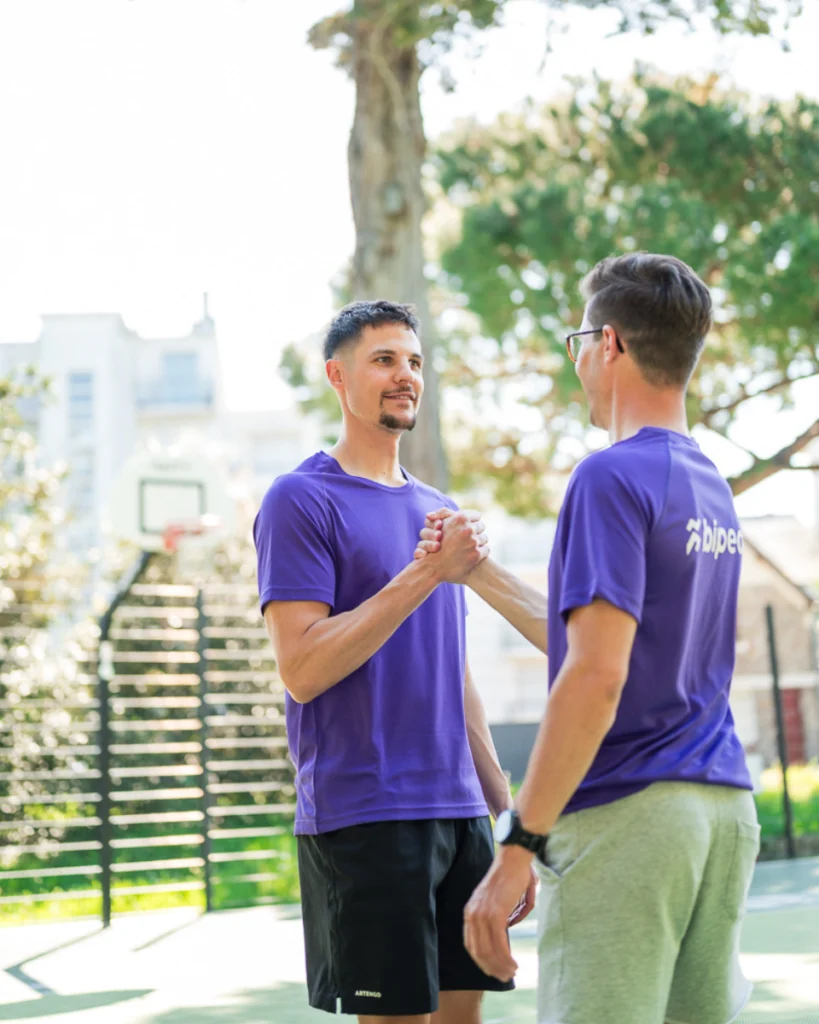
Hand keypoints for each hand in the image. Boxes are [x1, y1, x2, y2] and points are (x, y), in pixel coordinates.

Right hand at [414, 508, 489, 581]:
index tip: (468, 526)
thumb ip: (445, 512)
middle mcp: (468, 529)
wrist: (433, 566)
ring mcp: (473, 542)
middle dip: (476, 531)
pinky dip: (481, 552)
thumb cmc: (435, 543)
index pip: (477, 515)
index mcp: (460, 518)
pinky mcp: (477, 554)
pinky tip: (473, 554)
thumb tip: (456, 511)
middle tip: (469, 537)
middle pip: (482, 526)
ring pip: (485, 538)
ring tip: (470, 546)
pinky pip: (486, 550)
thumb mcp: (437, 523)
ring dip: (479, 542)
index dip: (472, 521)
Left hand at [464, 845, 532, 981]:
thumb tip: (507, 932)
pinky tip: (514, 964)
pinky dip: (506, 958)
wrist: (514, 859)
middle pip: (478, 951)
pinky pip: (499, 944)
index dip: (481, 960)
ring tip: (512, 973)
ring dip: (500, 966)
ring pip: (489, 951)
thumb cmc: (511, 878)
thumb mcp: (499, 901)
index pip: (471, 944)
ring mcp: (482, 914)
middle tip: (504, 977)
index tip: (492, 970)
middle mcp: (472, 914)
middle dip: (491, 968)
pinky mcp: (495, 914)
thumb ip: (499, 918)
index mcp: (470, 911)